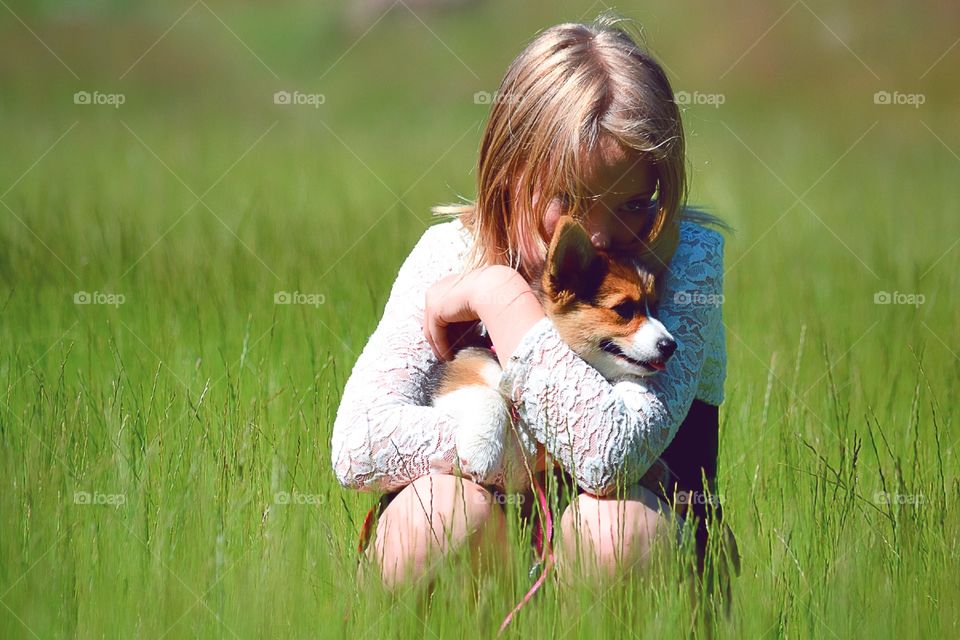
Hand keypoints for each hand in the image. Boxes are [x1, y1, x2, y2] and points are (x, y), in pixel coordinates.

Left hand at [423, 265, 546, 365]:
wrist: (493, 289)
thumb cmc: (494, 294)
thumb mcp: (479, 303)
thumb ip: (470, 314)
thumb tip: (472, 327)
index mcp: (450, 282)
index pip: (443, 308)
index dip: (449, 327)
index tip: (456, 340)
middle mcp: (438, 288)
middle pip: (435, 319)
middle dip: (442, 337)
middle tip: (450, 352)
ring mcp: (434, 298)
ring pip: (432, 328)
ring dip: (440, 346)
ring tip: (448, 358)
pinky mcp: (434, 310)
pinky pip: (435, 334)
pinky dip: (441, 347)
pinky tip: (449, 357)